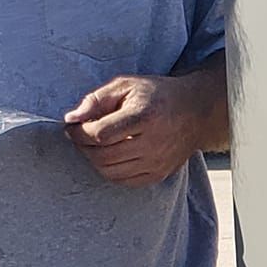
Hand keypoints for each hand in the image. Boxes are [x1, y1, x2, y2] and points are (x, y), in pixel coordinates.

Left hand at [64, 64, 226, 186]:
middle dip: (83, 147)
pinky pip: (124, 181)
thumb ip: (97, 100)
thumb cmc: (157, 95)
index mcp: (144, 117)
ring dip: (93, 160)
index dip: (80, 132)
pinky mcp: (159, 174)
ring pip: (111, 172)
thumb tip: (72, 118)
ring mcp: (157, 162)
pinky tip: (108, 157)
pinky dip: (109, 171)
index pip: (101, 134)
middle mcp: (153, 143)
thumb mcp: (126, 85)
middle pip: (103, 156)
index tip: (73, 126)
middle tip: (78, 136)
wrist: (195, 113)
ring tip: (92, 146)